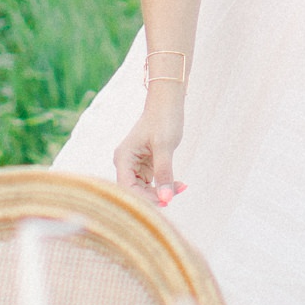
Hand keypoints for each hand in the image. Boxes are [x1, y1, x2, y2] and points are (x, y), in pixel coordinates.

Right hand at [114, 90, 185, 205]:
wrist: (167, 103)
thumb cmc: (163, 119)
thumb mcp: (164, 147)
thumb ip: (164, 173)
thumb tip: (167, 199)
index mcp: (123, 158)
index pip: (127, 189)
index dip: (144, 199)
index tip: (166, 201)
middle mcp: (125, 163)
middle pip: (136, 192)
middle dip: (156, 196)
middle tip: (178, 191)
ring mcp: (135, 165)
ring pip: (145, 189)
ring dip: (163, 191)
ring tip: (182, 186)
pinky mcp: (145, 165)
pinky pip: (152, 183)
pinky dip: (165, 185)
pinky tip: (179, 183)